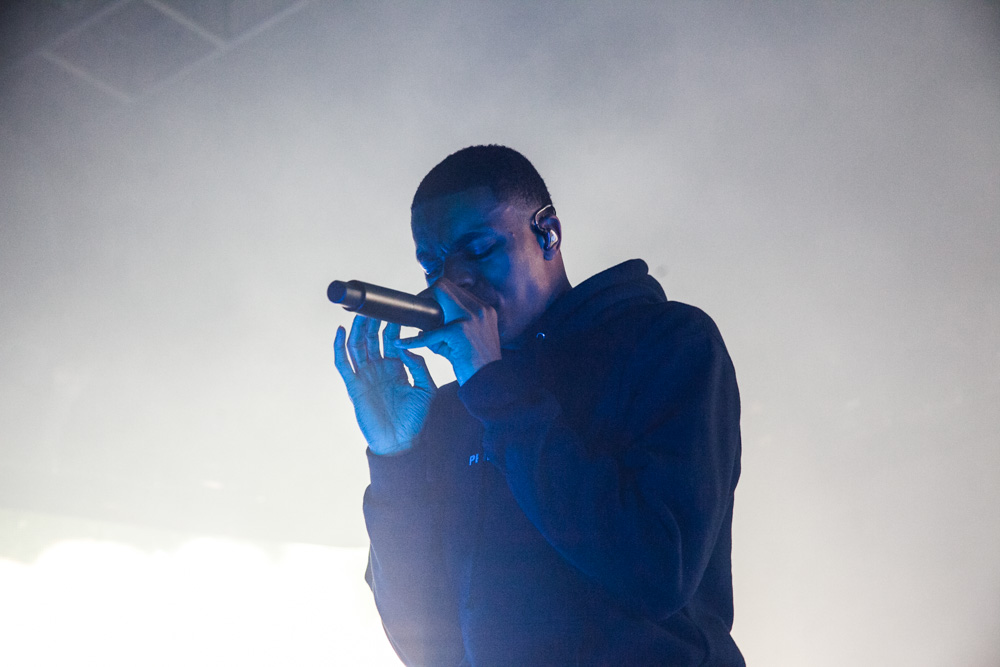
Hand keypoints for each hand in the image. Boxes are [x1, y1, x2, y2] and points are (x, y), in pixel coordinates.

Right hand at [334, 315, 435, 455]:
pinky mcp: (353, 385)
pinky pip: (342, 363)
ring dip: (357, 329)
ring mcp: (365, 375)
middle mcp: (379, 368)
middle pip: (372, 337)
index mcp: (396, 367)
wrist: (401, 442)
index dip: (392, 324)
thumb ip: (419, 366)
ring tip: (360, 312)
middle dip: (373, 321)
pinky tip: (339, 331)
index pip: (391, 339)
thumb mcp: (426, 390)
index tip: (396, 307)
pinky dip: (338, 346)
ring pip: (357, 345)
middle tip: (376, 304)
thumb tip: (407, 347)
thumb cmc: (415, 419)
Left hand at [396, 278, 501, 385]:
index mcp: (485, 310)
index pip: (456, 289)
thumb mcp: (468, 341)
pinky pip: (429, 333)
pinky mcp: (460, 330)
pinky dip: (414, 340)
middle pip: (444, 285)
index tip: (427, 308)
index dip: (438, 295)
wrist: (490, 382)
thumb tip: (422, 328)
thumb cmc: (477, 365)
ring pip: (438, 294)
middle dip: (426, 295)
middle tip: (416, 311)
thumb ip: (449, 330)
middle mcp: (480, 309)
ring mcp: (472, 317)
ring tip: (412, 320)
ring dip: (424, 309)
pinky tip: (400, 344)